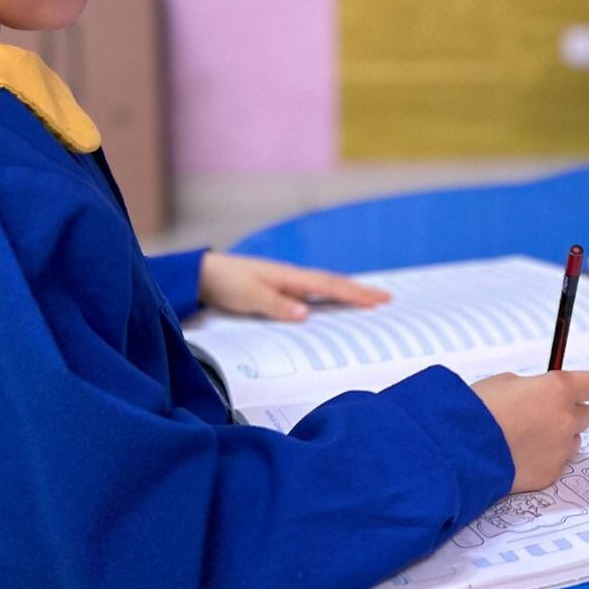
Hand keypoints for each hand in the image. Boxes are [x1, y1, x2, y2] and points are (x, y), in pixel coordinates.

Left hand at [198, 253, 390, 321]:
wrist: (202, 274)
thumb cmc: (226, 283)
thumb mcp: (249, 297)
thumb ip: (277, 306)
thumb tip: (306, 314)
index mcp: (290, 278)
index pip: (330, 286)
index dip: (355, 294)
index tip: (379, 299)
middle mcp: (292, 278)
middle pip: (333, 284)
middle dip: (359, 291)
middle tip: (386, 298)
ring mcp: (286, 283)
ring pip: (324, 288)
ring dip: (346, 292)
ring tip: (367, 299)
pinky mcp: (278, 290)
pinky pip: (311, 293)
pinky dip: (328, 297)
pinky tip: (330, 302)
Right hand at [473, 371, 588, 492]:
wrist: (462, 448)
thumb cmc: (478, 409)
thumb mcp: (504, 383)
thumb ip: (530, 387)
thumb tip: (535, 396)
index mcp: (559, 389)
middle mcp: (567, 419)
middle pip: (585, 415)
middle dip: (570, 412)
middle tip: (545, 414)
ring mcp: (561, 449)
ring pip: (570, 440)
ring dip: (557, 437)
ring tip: (525, 437)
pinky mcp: (550, 474)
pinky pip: (555, 462)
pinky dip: (543, 458)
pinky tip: (518, 456)